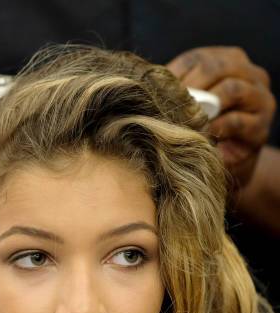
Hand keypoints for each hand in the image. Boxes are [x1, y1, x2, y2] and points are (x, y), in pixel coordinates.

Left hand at [166, 46, 276, 187]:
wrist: (228, 164)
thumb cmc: (203, 130)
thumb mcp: (189, 106)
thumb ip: (175, 92)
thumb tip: (143, 85)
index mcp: (229, 61)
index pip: (197, 58)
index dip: (173, 75)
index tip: (153, 94)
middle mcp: (250, 73)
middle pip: (216, 68)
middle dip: (190, 88)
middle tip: (169, 108)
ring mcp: (260, 99)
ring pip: (231, 90)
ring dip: (204, 106)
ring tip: (185, 121)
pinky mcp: (261, 128)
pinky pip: (237, 121)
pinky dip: (215, 128)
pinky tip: (201, 135)